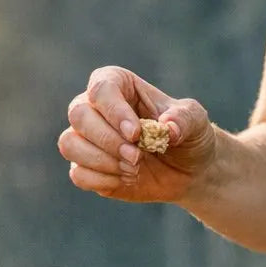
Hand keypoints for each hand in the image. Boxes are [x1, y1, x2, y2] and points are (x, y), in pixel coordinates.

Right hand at [59, 66, 216, 203]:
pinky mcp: (87, 167)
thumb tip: (167, 127)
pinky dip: (101, 180)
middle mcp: (96, 108)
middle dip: (108, 140)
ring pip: (70, 144)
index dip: (114, 111)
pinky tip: (125, 180)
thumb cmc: (188, 136)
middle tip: (138, 157)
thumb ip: (184, 118)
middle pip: (79, 114)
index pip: (101, 87)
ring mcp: (88, 139)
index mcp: (119, 86)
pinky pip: (77, 174)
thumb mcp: (196, 121)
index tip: (136, 133)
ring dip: (102, 161)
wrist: (188, 171)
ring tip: (134, 169)